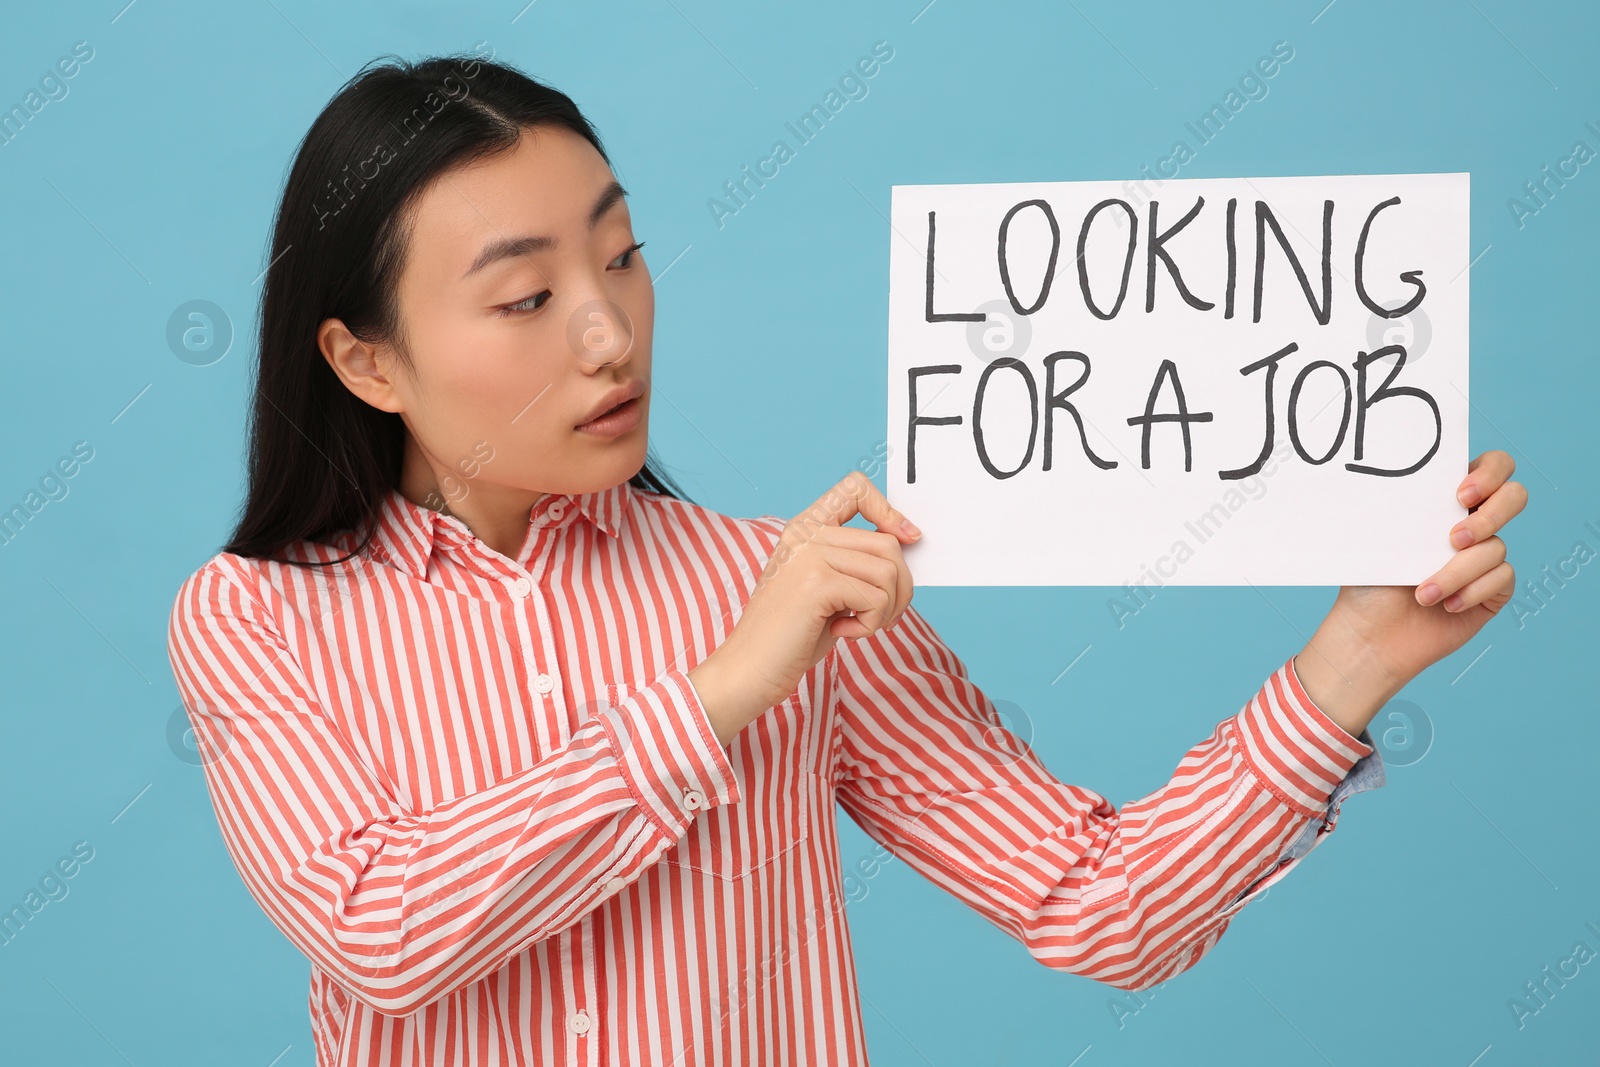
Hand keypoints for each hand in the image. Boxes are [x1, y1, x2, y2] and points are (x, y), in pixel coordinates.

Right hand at [689, 472, 920, 744]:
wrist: (749, 670)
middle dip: (901, 587)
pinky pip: (876, 598)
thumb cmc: (790, 637)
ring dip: (887, 609)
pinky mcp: (817, 583)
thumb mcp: (827, 590)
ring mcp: (810, 555)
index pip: (855, 488)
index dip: (888, 509)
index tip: (908, 536)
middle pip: (888, 543)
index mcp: (805, 530)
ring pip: (888, 571)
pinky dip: (870, 624)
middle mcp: (806, 535)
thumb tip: (907, 546)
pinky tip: (842, 631)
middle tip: (882, 617)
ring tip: (858, 625)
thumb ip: (856, 565)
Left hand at [1295, 450, 1526, 735]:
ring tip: (1422, 593)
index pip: (1492, 467)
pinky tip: (1444, 605)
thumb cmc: (1368, 583)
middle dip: (1490, 515)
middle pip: (1514, 497)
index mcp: (1444, 502)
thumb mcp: (1381, 537)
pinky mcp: (1494, 590)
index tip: (1460, 495)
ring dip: (1456, 572)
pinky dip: (1470, 591)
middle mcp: (1472, 525)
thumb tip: (1404, 475)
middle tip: (1454, 538)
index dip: (1490, 472)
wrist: (1369, 635)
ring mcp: (1485, 558)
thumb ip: (1408, 506)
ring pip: (1495, 548)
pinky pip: (1502, 578)